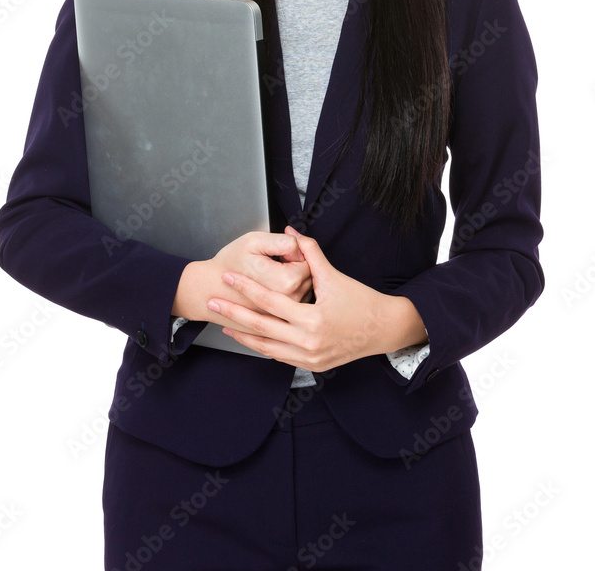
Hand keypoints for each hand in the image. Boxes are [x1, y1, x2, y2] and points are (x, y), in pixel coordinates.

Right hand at [172, 230, 312, 322]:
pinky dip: (285, 296)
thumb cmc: (229, 264)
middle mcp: (288, 303)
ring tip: (268, 277)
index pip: (308, 261)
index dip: (294, 252)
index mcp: (287, 281)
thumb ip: (283, 241)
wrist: (208, 289)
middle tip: (273, 263)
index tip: (279, 253)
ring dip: (291, 283)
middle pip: (307, 278)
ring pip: (301, 293)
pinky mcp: (276, 323)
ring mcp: (284, 316)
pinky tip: (269, 290)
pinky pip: (291, 305)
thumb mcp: (254, 241)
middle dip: (294, 267)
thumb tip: (299, 245)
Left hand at [205, 227, 405, 370]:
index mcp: (312, 319)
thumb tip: (291, 229)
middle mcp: (308, 343)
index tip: (227, 278)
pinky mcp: (312, 365)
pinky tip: (251, 337)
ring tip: (224, 323)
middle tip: (212, 301)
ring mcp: (309, 358)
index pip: (269, 301)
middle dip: (233, 313)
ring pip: (266, 347)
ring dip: (243, 335)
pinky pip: (280, 356)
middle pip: (260, 327)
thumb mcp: (334, 276)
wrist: (383, 329)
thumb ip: (310, 252)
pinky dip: (263, 346)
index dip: (246, 288)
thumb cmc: (360, 301)